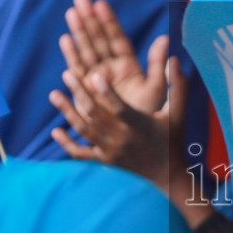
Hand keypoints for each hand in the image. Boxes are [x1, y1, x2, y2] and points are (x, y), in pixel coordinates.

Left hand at [51, 58, 186, 186]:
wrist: (166, 175)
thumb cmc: (172, 138)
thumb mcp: (178, 112)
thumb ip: (177, 85)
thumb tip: (174, 58)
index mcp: (140, 125)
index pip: (121, 109)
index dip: (107, 93)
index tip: (95, 75)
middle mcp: (124, 139)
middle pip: (97, 116)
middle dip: (80, 94)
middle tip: (67, 74)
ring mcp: (112, 152)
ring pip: (85, 131)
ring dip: (68, 112)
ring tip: (54, 94)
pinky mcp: (105, 161)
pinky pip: (81, 154)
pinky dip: (67, 144)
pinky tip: (56, 131)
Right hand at [61, 0, 169, 113]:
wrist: (139, 142)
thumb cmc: (151, 117)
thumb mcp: (157, 89)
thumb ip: (158, 65)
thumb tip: (166, 39)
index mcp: (130, 67)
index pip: (117, 39)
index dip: (109, 22)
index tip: (101, 3)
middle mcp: (112, 70)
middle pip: (99, 41)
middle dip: (90, 20)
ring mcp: (98, 80)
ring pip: (87, 51)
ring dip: (79, 32)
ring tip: (72, 12)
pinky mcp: (88, 92)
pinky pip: (79, 71)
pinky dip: (73, 55)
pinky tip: (66, 39)